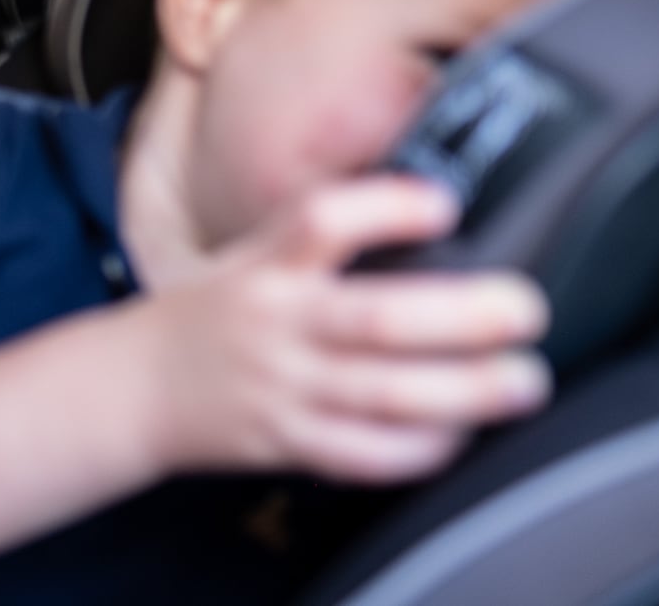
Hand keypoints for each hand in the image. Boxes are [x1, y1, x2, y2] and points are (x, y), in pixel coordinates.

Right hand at [136, 176, 550, 484]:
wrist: (134, 386)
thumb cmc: (210, 315)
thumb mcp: (249, 256)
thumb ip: (315, 240)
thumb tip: (418, 207)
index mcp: (265, 267)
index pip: (322, 222)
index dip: (386, 207)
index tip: (443, 203)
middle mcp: (276, 325)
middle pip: (375, 319)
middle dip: (463, 316)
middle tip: (523, 309)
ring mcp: (283, 388)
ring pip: (384, 395)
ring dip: (465, 391)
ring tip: (522, 380)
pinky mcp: (289, 443)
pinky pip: (365, 455)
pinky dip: (420, 448)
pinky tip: (460, 432)